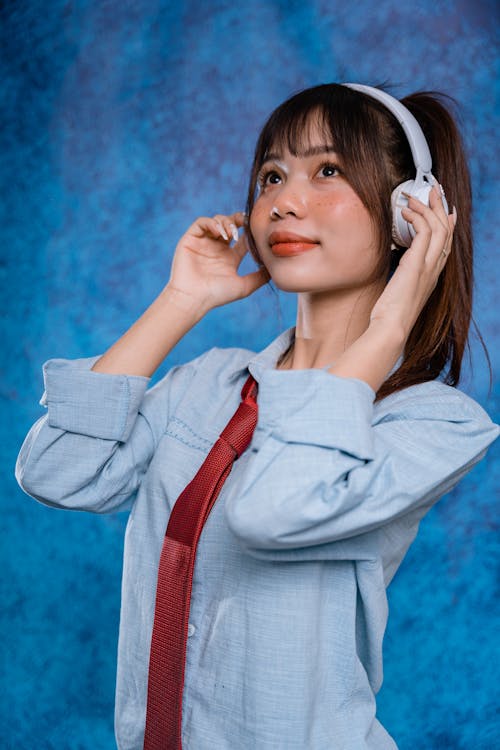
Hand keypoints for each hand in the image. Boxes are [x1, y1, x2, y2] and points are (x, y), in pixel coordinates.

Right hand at [166, 211, 270, 311]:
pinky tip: (220, 233)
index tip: (256, 229)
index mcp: (229, 257)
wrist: (194, 298)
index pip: (242, 237)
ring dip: (226, 222)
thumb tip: (274, 271)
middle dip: (238, 221)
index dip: (250, 230)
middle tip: (246, 223)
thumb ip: (259, 278)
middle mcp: (217, 248)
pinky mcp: (190, 239)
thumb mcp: (243, 286)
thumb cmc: (216, 295)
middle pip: (230, 225)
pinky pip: (201, 223)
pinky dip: (212, 223)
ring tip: (231, 234)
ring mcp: (204, 243)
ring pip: (217, 221)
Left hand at [369, 183, 456, 338]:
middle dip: (441, 207)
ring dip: (427, 208)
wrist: (391, 329)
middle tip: (434, 191)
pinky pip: (423, 232)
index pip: (446, 245)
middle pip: (446, 231)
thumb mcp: (399, 292)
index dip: (448, 225)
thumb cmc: (390, 316)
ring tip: (415, 196)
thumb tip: (396, 271)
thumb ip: (402, 278)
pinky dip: (416, 218)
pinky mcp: (416, 265)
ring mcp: (428, 267)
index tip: (447, 211)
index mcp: (432, 276)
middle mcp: (434, 270)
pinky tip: (405, 212)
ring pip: (438, 228)